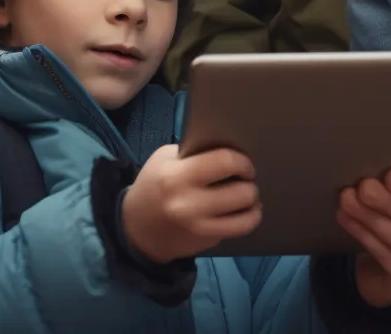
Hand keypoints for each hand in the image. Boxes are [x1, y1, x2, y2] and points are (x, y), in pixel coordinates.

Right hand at [122, 145, 261, 263]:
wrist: (138, 226)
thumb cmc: (154, 184)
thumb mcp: (165, 159)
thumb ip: (194, 154)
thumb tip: (228, 149)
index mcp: (177, 176)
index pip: (224, 162)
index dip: (241, 160)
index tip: (243, 162)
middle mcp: (190, 204)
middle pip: (241, 192)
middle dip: (250, 183)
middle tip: (247, 179)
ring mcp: (200, 227)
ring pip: (246, 217)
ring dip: (253, 204)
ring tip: (249, 196)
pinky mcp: (206, 241)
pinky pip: (238, 230)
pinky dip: (246, 219)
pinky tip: (243, 211)